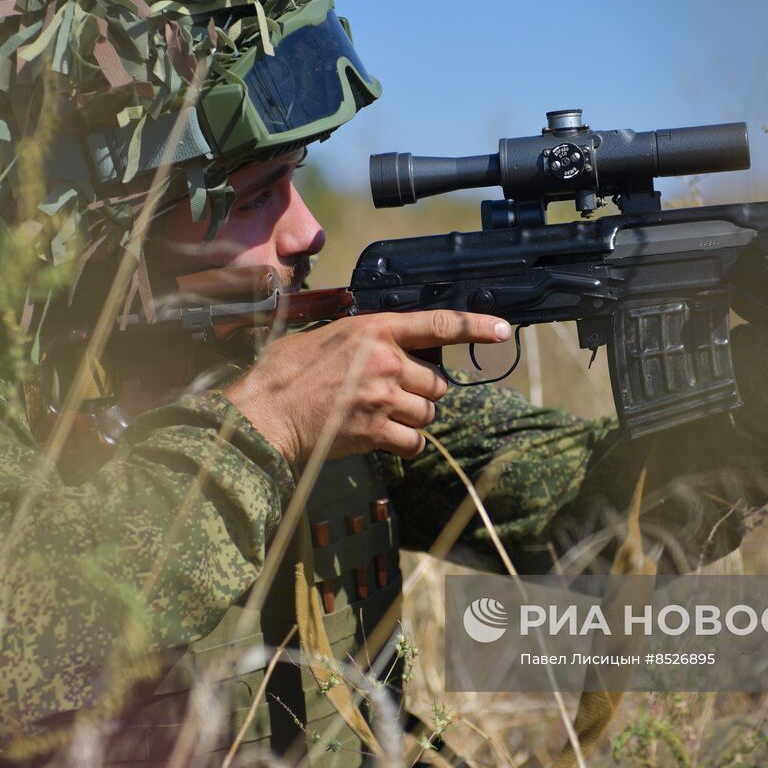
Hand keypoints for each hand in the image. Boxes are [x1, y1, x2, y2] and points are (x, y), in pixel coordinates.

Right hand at [223, 310, 510, 462]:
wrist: (264, 414)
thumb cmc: (283, 374)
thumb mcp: (323, 335)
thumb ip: (360, 337)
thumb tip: (380, 342)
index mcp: (373, 329)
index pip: (437, 324)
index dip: (475, 327)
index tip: (503, 330)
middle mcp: (385, 360)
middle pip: (437, 382)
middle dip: (422, 393)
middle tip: (391, 396)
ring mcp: (382, 396)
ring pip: (428, 413)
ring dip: (412, 419)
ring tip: (380, 417)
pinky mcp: (376, 430)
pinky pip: (415, 442)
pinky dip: (405, 444)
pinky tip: (383, 438)